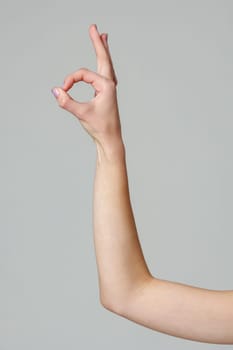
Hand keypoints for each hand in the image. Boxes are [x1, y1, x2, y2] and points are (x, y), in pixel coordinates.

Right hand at [51, 24, 121, 150]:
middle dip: (98, 43)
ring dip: (104, 51)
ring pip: (106, 65)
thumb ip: (66, 102)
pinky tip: (103, 63)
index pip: (83, 74)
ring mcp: (110, 89)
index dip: (70, 80)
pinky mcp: (107, 94)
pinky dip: (103, 64)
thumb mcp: (81, 113)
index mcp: (106, 86)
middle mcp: (110, 84)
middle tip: (94, 27)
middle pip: (104, 58)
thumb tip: (55, 90)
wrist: (110, 139)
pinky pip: (105, 73)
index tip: (63, 90)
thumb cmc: (99, 127)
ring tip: (104, 38)